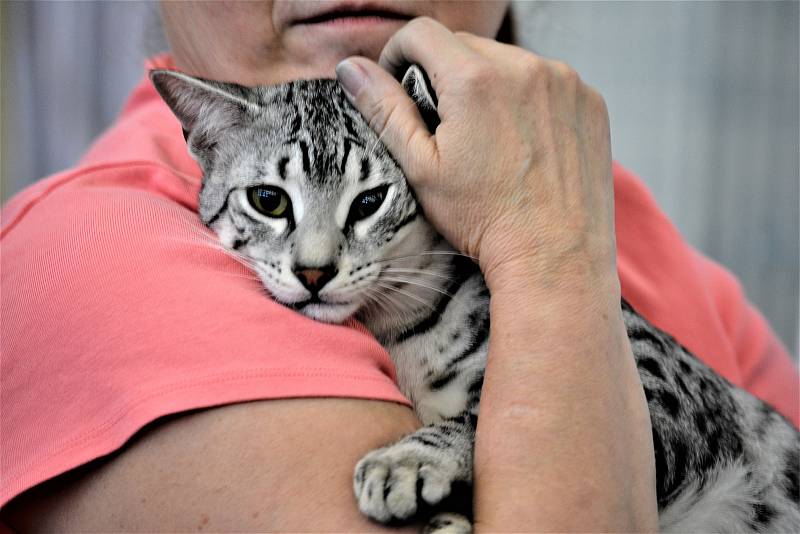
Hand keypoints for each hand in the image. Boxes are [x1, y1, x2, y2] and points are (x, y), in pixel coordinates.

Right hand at [335, 17, 615, 297]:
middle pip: (466, 46)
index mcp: (474, 79)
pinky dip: (529, 99)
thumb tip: (350, 67)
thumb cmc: (483, 219)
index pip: (421, 32)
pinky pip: (546, 80)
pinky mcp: (589, 100)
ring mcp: (564, 81)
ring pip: (507, 62)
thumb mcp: (419, 167)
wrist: (553, 256)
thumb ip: (384, 109)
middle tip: (447, 127)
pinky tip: (523, 143)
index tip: (402, 86)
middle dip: (446, 74)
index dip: (399, 54)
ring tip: (489, 140)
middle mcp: (524, 67)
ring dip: (489, 85)